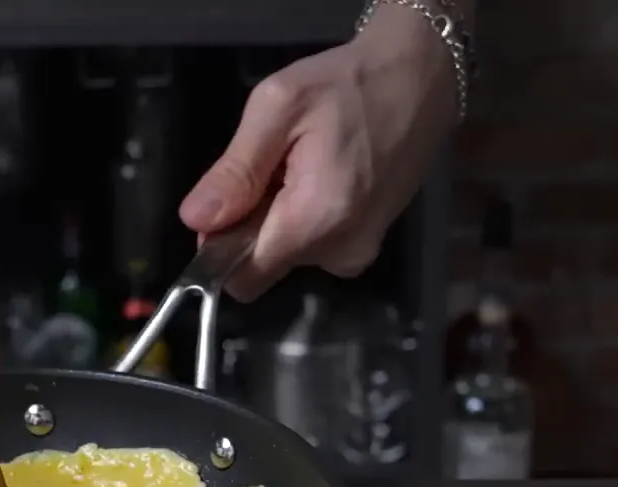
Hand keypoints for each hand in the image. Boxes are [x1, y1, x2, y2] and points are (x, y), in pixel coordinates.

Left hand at [178, 5, 461, 299]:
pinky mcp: (368, 244)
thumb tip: (196, 220)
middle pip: (263, 267)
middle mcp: (339, 253)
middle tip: (272, 168)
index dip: (220, 246)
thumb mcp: (279, 107)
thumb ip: (236, 170)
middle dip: (251, 226)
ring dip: (279, 219)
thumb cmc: (348, 84)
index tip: (226, 201)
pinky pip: (316, 246)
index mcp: (314, 221)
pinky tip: (322, 174)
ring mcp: (359, 252)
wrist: (421, 78)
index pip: (242, 276)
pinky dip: (306, 218)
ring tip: (303, 164)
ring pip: (288, 255)